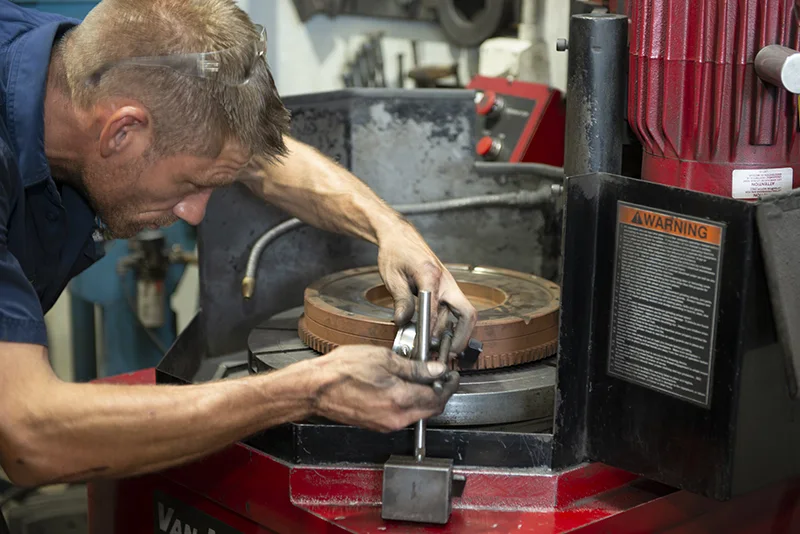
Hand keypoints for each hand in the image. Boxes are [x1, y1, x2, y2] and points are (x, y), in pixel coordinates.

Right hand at [308, 345, 458, 431]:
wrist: (315, 388)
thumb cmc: (342, 370)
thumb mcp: (383, 358)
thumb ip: (414, 367)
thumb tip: (436, 370)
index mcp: (401, 400)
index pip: (438, 397)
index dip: (449, 385)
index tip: (452, 375)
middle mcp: (396, 418)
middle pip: (430, 409)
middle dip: (438, 392)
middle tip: (440, 375)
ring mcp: (386, 424)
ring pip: (417, 413)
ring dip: (423, 397)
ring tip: (420, 377)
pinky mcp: (377, 425)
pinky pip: (402, 416)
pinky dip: (408, 402)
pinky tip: (402, 387)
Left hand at [376, 223, 477, 353]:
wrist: (400, 237)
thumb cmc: (396, 252)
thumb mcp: (392, 277)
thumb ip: (400, 300)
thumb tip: (403, 322)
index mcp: (431, 274)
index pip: (437, 307)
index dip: (432, 328)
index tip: (426, 343)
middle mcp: (446, 281)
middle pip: (467, 313)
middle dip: (461, 336)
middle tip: (449, 353)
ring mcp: (449, 285)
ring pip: (462, 314)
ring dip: (454, 333)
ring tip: (439, 348)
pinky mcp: (447, 289)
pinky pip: (454, 310)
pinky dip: (448, 324)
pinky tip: (436, 334)